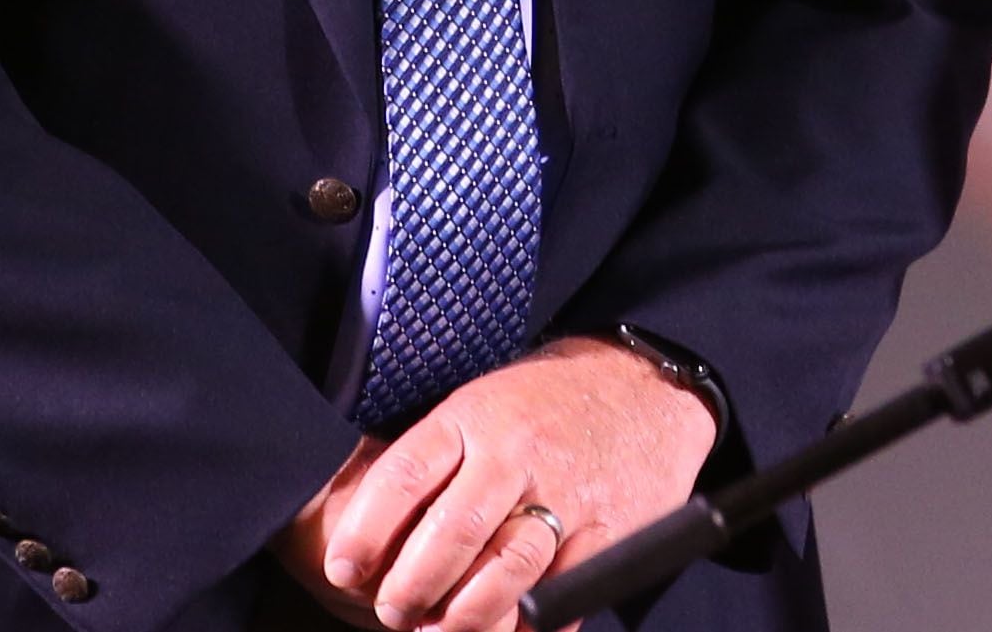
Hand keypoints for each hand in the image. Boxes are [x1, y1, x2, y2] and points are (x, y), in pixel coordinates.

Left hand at [295, 337, 719, 631]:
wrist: (647, 383)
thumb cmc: (548, 403)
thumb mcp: (483, 405)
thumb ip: (437, 463)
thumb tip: (375, 536)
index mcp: (475, 416)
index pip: (405, 475)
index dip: (365, 531)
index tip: (343, 568)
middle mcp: (518, 453)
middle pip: (452, 533)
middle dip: (410, 587)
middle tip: (393, 610)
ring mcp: (568, 492)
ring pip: (506, 569)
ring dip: (463, 615)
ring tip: (440, 629)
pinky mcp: (610, 530)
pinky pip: (565, 593)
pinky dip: (531, 625)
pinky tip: (509, 630)